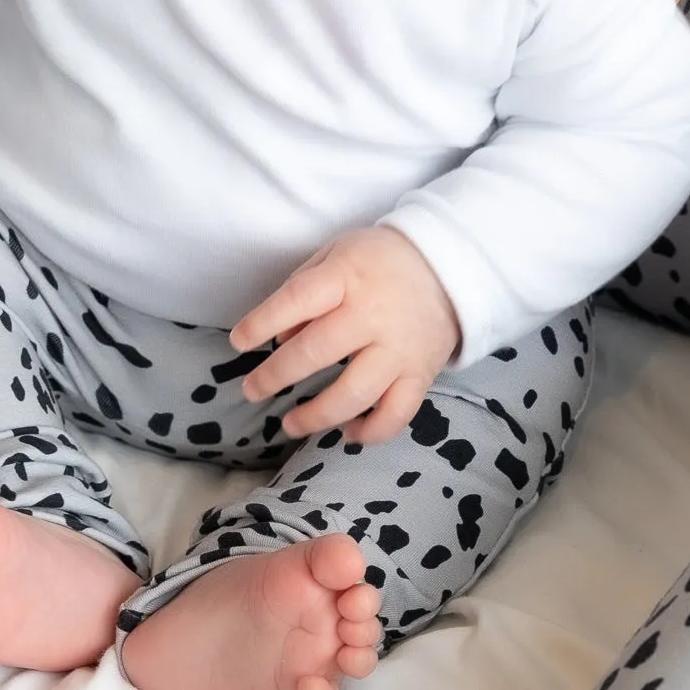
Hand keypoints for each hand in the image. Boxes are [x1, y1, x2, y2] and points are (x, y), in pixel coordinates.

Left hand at [230, 227, 459, 445]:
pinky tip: (347, 433)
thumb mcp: (336, 256)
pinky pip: (395, 415)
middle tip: (252, 390)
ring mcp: (399, 349)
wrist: (451, 265)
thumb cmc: (380, 262)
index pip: (296, 300)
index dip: (261, 323)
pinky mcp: (420, 375)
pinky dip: (370, 432)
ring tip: (289, 424)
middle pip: (317, 352)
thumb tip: (278, 338)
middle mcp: (373, 315)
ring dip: (316, 416)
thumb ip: (303, 291)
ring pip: (354, 394)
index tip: (238, 342)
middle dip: (276, 375)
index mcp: (348, 277)